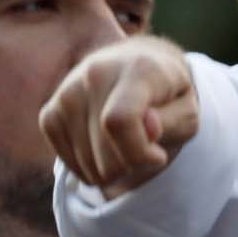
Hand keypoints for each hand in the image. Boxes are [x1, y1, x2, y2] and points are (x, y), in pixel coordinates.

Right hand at [39, 36, 199, 199]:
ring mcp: (67, 93)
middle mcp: (96, 74)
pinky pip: (69, 163)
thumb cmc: (168, 95)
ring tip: (127, 146)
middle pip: (103, 151)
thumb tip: (147, 128)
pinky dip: (91, 168)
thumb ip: (174, 122)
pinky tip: (106, 147)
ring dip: (111, 169)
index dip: (138, 151)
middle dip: (130, 165)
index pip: (120, 121)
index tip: (157, 156)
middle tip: (145, 151)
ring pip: (86, 163)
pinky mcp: (49, 113)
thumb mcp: (188, 110)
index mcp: (138, 69)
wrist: (137, 67)